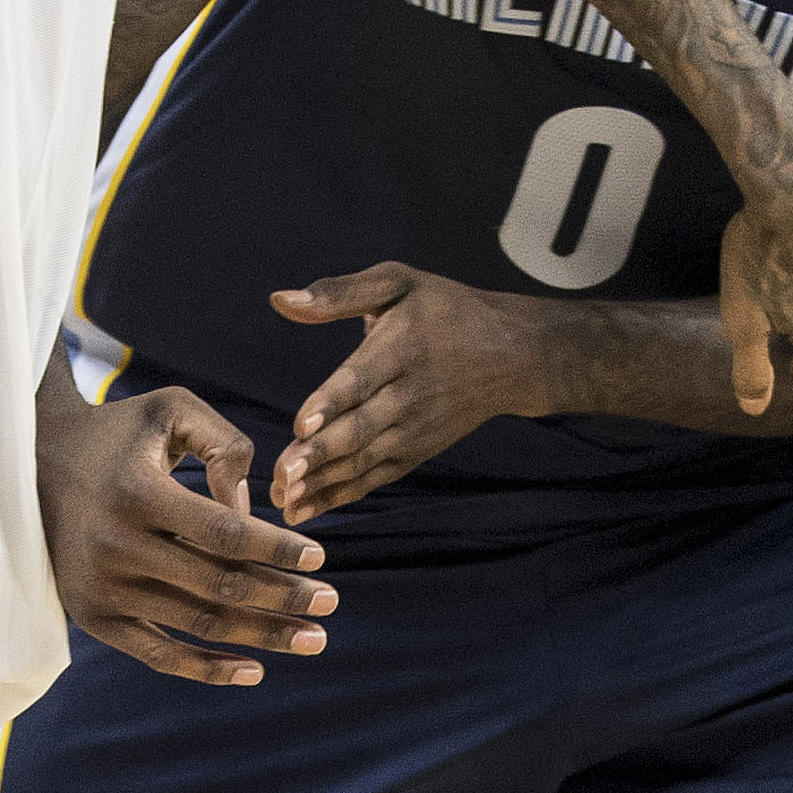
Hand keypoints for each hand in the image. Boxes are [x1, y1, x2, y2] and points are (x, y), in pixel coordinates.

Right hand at [39, 382, 332, 685]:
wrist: (34, 461)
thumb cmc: (118, 432)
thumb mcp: (171, 410)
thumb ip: (224, 444)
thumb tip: (254, 513)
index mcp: (137, 493)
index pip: (224, 533)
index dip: (276, 549)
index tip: (319, 556)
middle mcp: (115, 545)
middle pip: (219, 585)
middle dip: (284, 598)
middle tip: (330, 604)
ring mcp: (102, 588)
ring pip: (198, 623)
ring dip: (263, 636)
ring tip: (313, 638)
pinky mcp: (93, 616)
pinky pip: (159, 655)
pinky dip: (208, 669)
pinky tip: (255, 669)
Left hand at [268, 264, 549, 516]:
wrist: (513, 355)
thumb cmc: (446, 310)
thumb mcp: (399, 283)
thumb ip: (339, 293)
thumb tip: (280, 299)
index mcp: (402, 348)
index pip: (362, 379)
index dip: (331, 403)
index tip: (301, 425)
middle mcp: (410, 395)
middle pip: (360, 430)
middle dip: (319, 456)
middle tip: (280, 476)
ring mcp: (416, 430)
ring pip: (365, 460)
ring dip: (323, 483)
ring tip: (284, 501)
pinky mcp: (418, 451)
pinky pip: (377, 477)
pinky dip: (342, 494)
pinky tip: (307, 508)